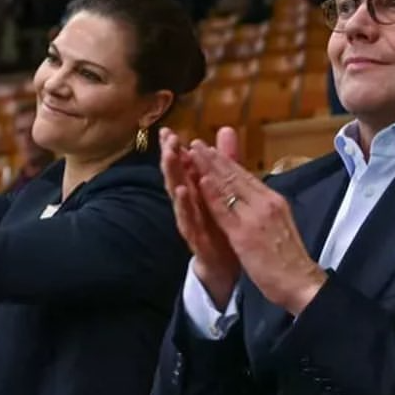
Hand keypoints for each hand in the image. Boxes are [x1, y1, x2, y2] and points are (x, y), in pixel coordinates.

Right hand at [159, 126, 240, 306]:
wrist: (227, 264)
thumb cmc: (223, 225)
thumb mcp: (225, 190)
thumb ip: (225, 161)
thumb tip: (226, 130)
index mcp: (197, 191)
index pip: (184, 165)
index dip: (176, 149)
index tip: (167, 131)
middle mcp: (191, 204)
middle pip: (178, 177)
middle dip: (171, 157)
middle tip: (166, 139)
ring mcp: (192, 221)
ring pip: (179, 196)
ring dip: (173, 176)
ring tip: (169, 158)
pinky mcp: (197, 238)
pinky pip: (190, 220)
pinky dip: (185, 206)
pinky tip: (182, 191)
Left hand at [187, 137, 326, 315]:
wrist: (301, 281)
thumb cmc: (290, 258)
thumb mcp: (280, 224)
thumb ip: (266, 209)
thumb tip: (257, 197)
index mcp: (274, 201)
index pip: (247, 177)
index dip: (228, 162)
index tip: (212, 150)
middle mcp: (266, 203)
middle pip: (236, 176)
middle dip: (215, 158)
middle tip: (197, 143)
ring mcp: (255, 217)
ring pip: (229, 187)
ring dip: (209, 168)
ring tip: (194, 152)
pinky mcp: (244, 234)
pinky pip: (225, 211)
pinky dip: (212, 194)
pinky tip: (201, 180)